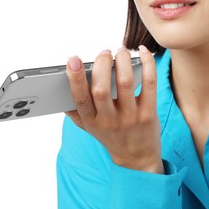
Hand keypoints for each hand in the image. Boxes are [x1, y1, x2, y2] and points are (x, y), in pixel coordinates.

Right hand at [65, 46, 163, 173]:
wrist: (137, 157)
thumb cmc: (111, 136)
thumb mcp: (89, 128)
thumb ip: (75, 111)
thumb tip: (59, 91)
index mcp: (91, 121)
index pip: (80, 98)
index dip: (75, 78)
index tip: (73, 59)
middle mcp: (109, 121)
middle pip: (100, 89)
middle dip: (101, 64)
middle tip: (105, 52)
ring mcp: (130, 118)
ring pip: (125, 83)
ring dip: (123, 61)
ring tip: (121, 51)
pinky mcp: (149, 114)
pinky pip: (149, 84)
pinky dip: (148, 64)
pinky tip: (143, 52)